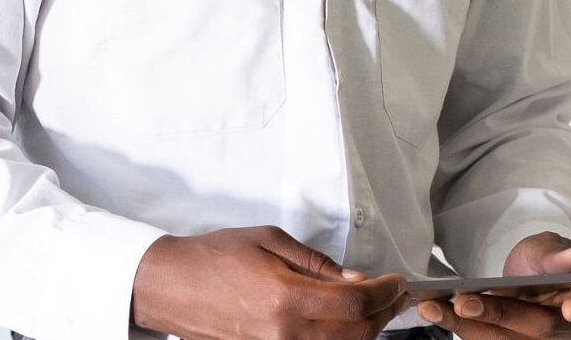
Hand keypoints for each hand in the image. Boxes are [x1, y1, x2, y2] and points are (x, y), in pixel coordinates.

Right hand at [131, 225, 408, 339]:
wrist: (173, 286)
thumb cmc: (217, 256)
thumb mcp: (270, 241)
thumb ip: (316, 264)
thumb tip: (354, 279)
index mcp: (287, 298)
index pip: (356, 304)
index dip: (385, 293)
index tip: (398, 281)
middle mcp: (285, 334)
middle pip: (356, 334)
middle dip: (384, 313)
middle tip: (395, 294)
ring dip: (366, 330)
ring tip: (376, 307)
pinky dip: (340, 339)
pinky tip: (345, 323)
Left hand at [415, 233, 570, 338]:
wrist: (533, 274)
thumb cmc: (548, 259)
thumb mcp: (551, 248)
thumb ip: (559, 256)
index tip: (568, 309)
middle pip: (538, 328)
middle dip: (498, 314)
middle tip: (463, 301)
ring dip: (466, 325)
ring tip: (431, 307)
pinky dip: (460, 326)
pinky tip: (434, 310)